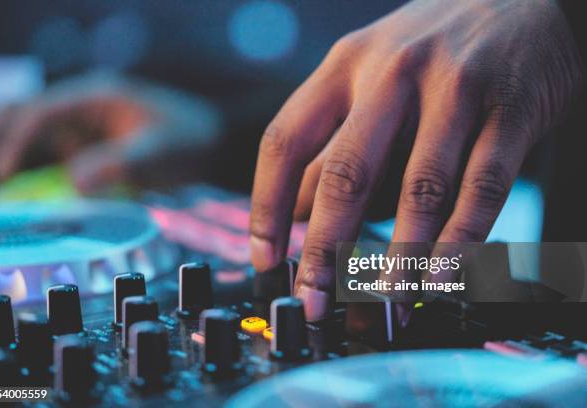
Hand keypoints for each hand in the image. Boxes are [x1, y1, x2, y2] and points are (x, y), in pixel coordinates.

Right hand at [0, 73, 219, 193]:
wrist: (214, 145)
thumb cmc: (192, 139)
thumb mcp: (161, 150)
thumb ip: (122, 163)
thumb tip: (76, 182)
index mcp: (95, 97)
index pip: (39, 113)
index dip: (14, 141)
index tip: (0, 173)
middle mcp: (79, 110)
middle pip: (18, 120)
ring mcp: (79, 130)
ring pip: (24, 141)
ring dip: (0, 162)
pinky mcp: (84, 152)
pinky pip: (45, 163)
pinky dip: (24, 179)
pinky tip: (10, 202)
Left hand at [250, 0, 582, 320]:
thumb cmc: (431, 46)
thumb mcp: (367, 75)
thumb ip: (330, 140)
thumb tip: (293, 209)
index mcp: (345, 65)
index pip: (286, 141)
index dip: (267, 206)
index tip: (266, 257)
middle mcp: (392, 73)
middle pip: (347, 172)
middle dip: (326, 247)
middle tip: (316, 299)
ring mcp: (455, 88)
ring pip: (419, 189)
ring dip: (399, 257)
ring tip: (382, 301)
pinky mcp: (511, 109)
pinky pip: (483, 187)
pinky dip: (462, 241)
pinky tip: (443, 277)